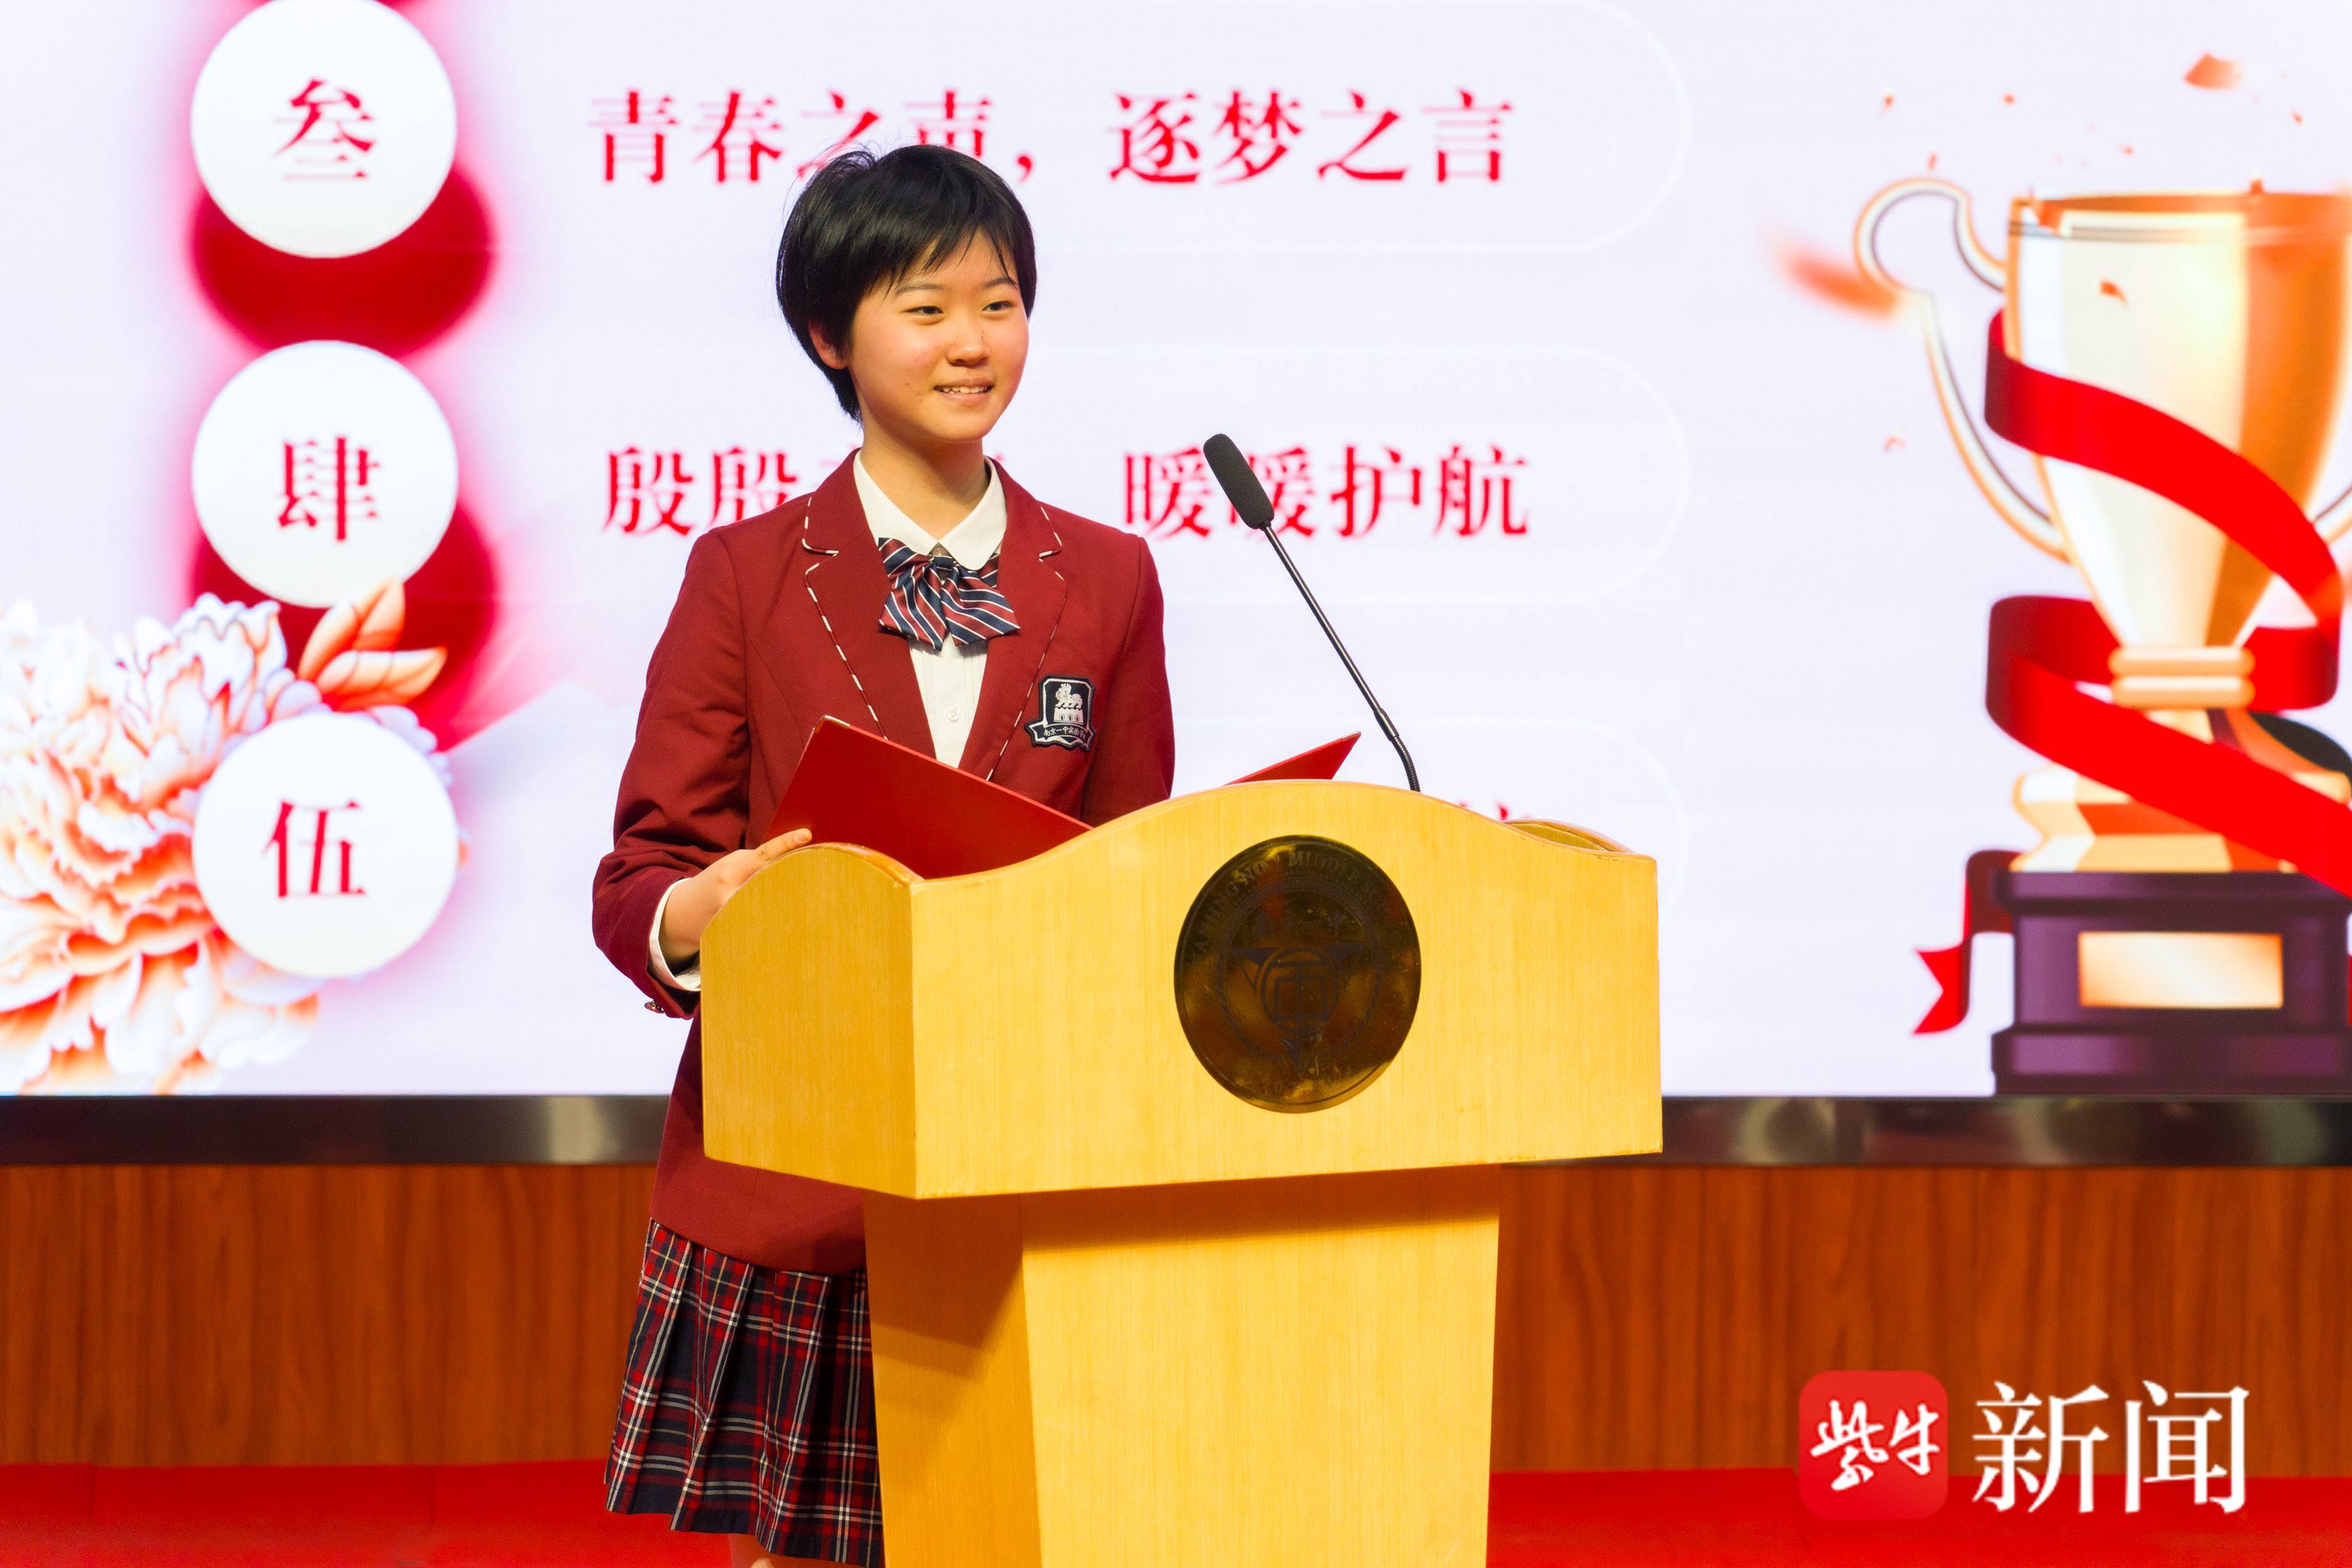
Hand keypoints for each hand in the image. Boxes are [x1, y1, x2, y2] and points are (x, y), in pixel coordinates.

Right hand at [657, 829, 813, 966]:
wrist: (681, 914)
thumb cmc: (714, 882)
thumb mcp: (730, 865)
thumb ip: (756, 861)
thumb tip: (791, 857)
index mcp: (729, 874)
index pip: (761, 855)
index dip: (784, 844)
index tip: (806, 834)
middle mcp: (731, 896)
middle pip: (773, 883)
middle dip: (796, 877)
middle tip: (822, 869)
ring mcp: (734, 918)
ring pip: (773, 908)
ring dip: (793, 901)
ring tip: (814, 899)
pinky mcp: (737, 935)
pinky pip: (766, 925)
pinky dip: (781, 920)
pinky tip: (797, 923)